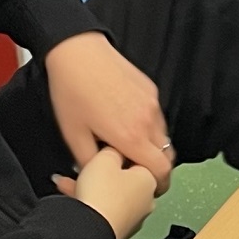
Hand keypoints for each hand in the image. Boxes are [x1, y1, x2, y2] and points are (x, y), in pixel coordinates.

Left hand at [45, 31, 172, 190]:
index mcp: (131, 137)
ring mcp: (152, 104)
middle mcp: (148, 121)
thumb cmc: (71, 91)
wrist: (77, 51)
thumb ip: (89, 163)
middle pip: (167, 156)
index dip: (158, 183)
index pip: (161, 171)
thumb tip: (96, 176)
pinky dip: (147, 126)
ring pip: (162, 136)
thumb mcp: (73, 135)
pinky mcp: (151, 90)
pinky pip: (156, 117)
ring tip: (127, 143)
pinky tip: (125, 120)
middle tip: (138, 169)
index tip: (149, 187)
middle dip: (156, 167)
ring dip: (151, 146)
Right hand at [55, 144, 158, 238]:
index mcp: (150, 179)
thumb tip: (115, 148)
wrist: (91, 231)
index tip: (104, 151)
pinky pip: (105, 209)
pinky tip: (73, 197)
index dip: (118, 153)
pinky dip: (91, 202)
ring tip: (70, 183)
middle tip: (85, 167)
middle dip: (101, 171)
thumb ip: (113, 149)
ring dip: (92, 187)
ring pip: (111, 194)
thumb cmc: (101, 197)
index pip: (139, 158)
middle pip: (123, 178)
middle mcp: (146, 200)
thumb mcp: (104, 159)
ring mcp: (133, 217)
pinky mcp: (119, 228)